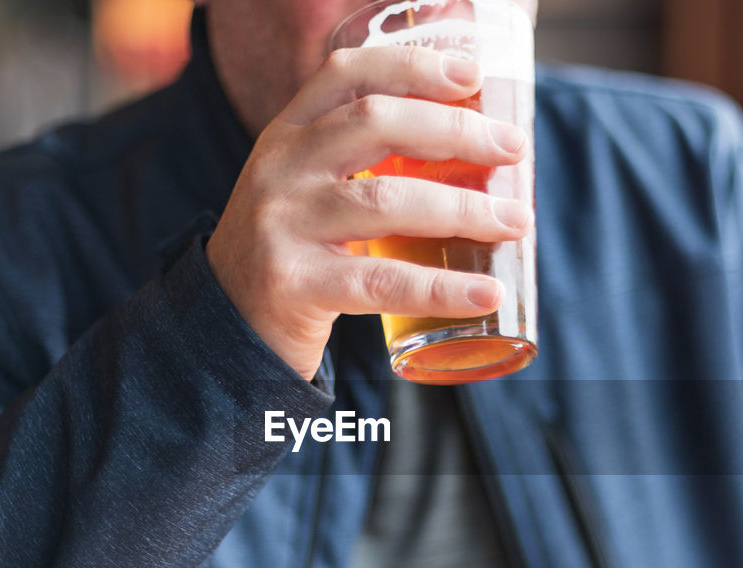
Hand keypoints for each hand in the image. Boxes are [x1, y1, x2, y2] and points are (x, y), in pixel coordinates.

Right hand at [205, 46, 531, 380]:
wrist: (227, 327)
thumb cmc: (294, 252)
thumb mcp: (307, 189)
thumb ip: (360, 162)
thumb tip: (475, 150)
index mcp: (287, 134)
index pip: (347, 75)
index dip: (412, 65)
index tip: (471, 74)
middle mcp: (280, 169)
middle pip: (376, 124)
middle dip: (456, 130)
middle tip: (515, 149)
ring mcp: (283, 226)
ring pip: (385, 201)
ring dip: (463, 209)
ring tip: (516, 222)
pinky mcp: (294, 285)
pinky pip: (382, 282)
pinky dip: (442, 287)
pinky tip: (486, 294)